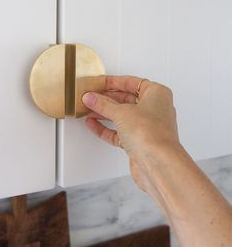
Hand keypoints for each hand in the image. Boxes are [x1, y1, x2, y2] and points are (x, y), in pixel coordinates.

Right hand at [82, 76, 178, 193]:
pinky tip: (93, 124)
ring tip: (89, 108)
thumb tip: (92, 98)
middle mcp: (155, 109)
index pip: (132, 82)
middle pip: (126, 99)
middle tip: (91, 96)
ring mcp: (147, 126)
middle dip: (107, 99)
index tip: (99, 83)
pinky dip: (106, 128)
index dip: (113, 82)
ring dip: (105, 113)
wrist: (158, 163)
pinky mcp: (139, 142)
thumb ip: (103, 104)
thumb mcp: (121, 112)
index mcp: (157, 94)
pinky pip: (120, 132)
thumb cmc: (151, 134)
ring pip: (123, 116)